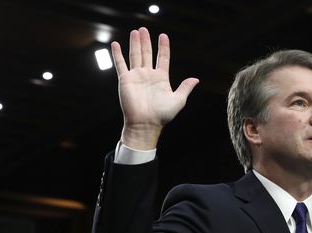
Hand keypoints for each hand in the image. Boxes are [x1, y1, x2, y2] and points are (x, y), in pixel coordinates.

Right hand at [111, 27, 198, 148]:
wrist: (146, 123)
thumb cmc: (162, 115)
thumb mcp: (178, 100)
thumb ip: (185, 88)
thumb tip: (196, 79)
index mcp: (161, 78)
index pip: (162, 58)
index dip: (163, 47)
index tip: (163, 35)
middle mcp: (148, 75)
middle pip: (147, 53)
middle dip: (146, 41)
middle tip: (144, 29)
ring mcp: (136, 76)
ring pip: (135, 56)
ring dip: (135, 43)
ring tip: (136, 31)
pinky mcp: (125, 80)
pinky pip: (120, 64)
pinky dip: (117, 54)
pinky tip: (115, 44)